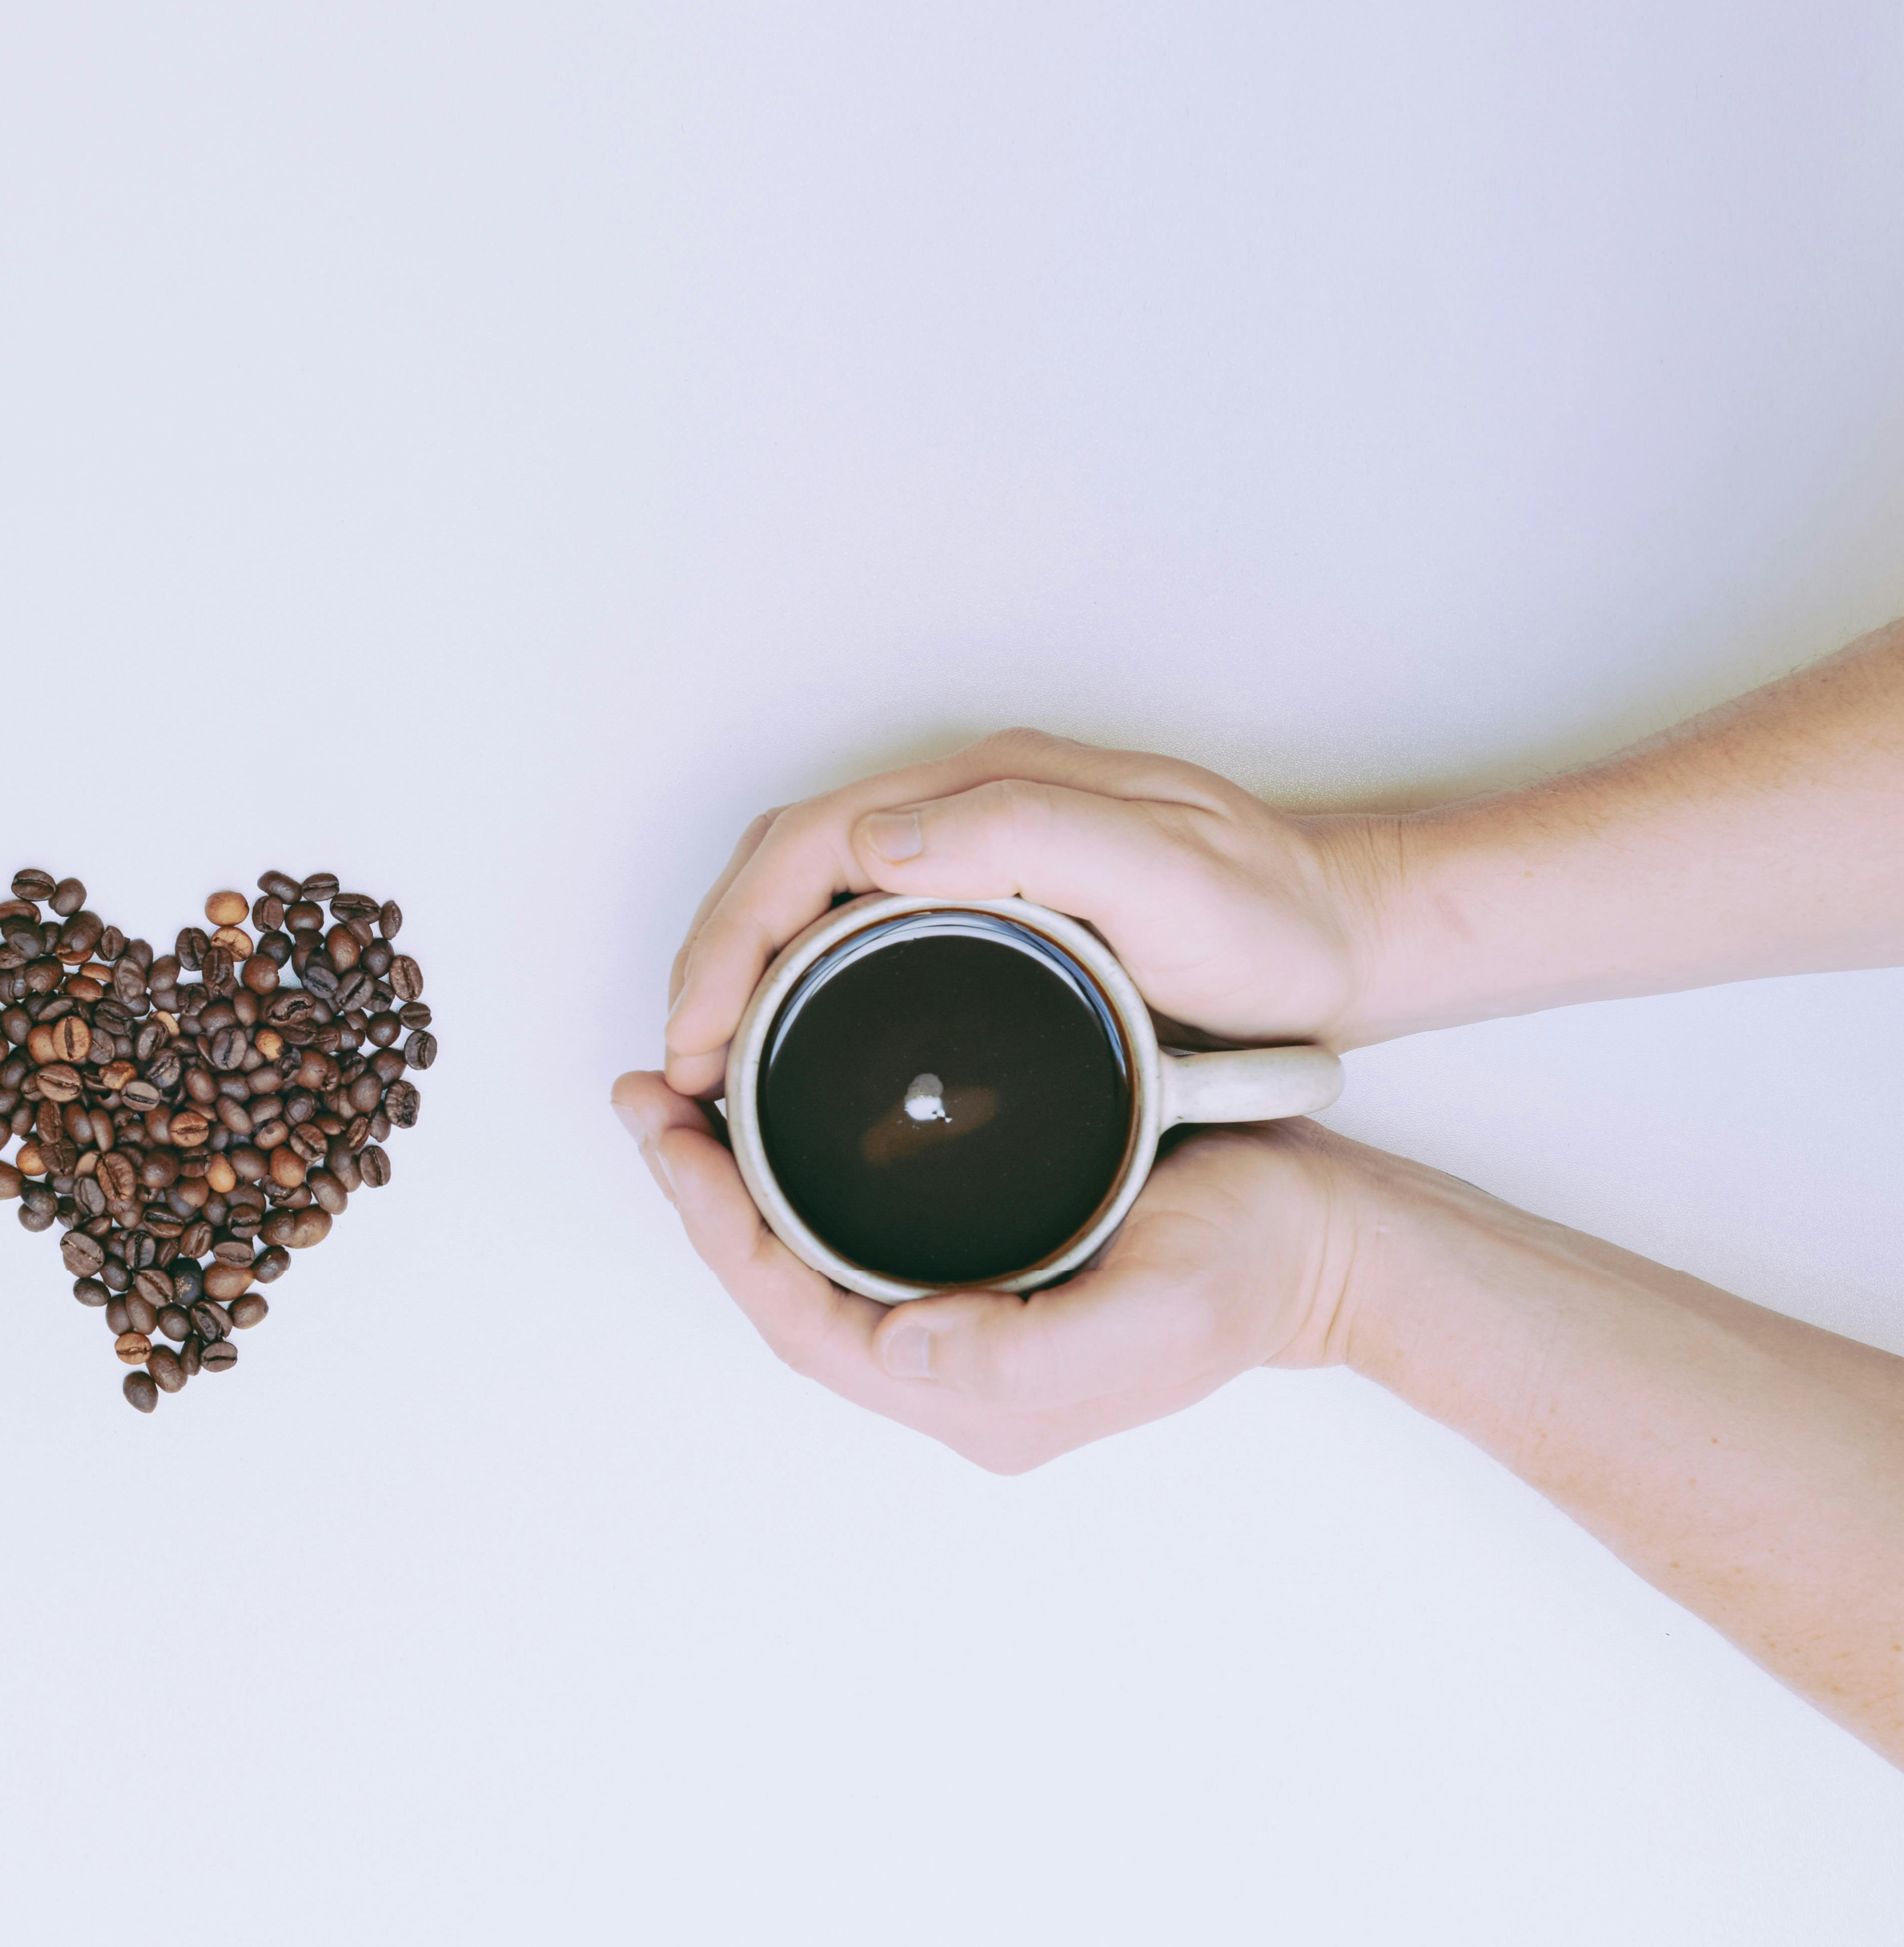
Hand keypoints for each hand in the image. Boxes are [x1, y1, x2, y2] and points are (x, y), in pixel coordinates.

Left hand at [610, 1073, 1365, 1471]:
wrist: (1330, 1239)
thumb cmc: (1255, 1267)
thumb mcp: (1160, 1312)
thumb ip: (1027, 1351)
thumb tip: (900, 1347)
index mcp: (976, 1395)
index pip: (799, 1318)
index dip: (722, 1234)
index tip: (672, 1143)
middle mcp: (951, 1369)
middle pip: (782, 1290)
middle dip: (701, 1201)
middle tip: (645, 1102)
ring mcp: (960, 1321)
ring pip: (805, 1260)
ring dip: (733, 1186)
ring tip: (676, 1101)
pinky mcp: (977, 1268)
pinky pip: (849, 1234)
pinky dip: (790, 1176)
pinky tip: (762, 1116)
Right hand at [662, 729, 1400, 1095]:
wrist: (1353, 941)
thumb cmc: (1274, 922)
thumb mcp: (1167, 874)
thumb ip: (1029, 837)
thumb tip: (872, 841)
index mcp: (987, 791)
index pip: (806, 847)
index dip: (731, 939)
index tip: (698, 1034)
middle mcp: (967, 811)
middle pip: (785, 867)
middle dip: (710, 960)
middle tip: (681, 1067)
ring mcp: (974, 856)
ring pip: (808, 900)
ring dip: (741, 974)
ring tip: (709, 1067)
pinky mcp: (988, 905)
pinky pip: (853, 931)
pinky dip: (793, 985)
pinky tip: (785, 1047)